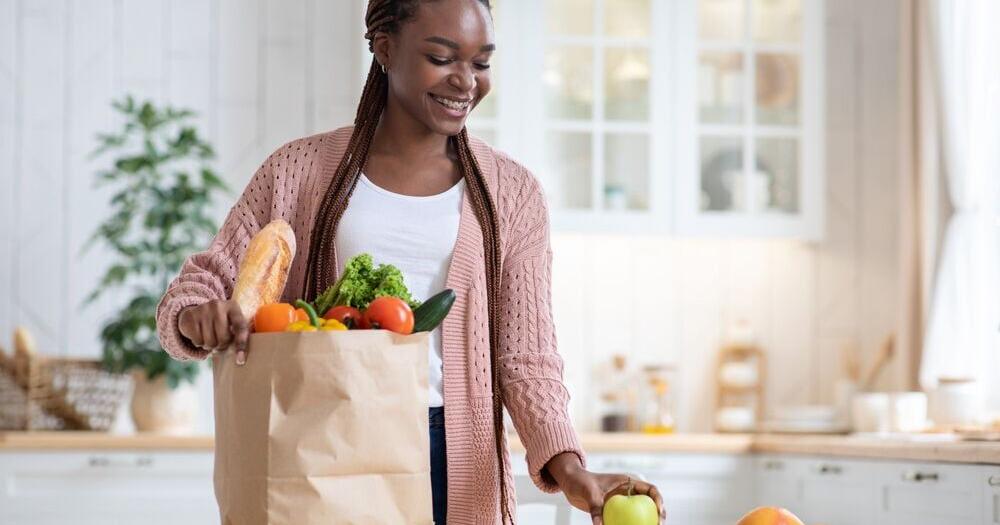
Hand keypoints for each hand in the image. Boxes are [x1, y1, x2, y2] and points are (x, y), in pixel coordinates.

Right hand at [178, 299, 249, 363]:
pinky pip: (197, 341)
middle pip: (223, 338)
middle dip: (222, 346)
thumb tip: (240, 359)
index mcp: (233, 307)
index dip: (241, 344)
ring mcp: (203, 309)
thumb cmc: (221, 322)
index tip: (240, 361)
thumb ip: (238, 335)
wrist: (197, 311)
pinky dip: (199, 343)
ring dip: (210, 346)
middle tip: (219, 343)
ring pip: (209, 342)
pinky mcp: (190, 317)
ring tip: (209, 338)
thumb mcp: (232, 323)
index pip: (240, 327)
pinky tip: (200, 334)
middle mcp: (218, 305)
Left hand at [546, 453, 665, 523]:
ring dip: (647, 521)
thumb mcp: (589, 492)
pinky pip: (626, 520)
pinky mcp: (614, 511)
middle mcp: (628, 492)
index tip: (659, 511)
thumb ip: (596, 508)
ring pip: (640, 513)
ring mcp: (622, 502)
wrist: (570, 483)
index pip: (650, 489)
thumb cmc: (580, 481)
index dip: (658, 499)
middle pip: (649, 503)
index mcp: (627, 482)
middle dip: (658, 514)